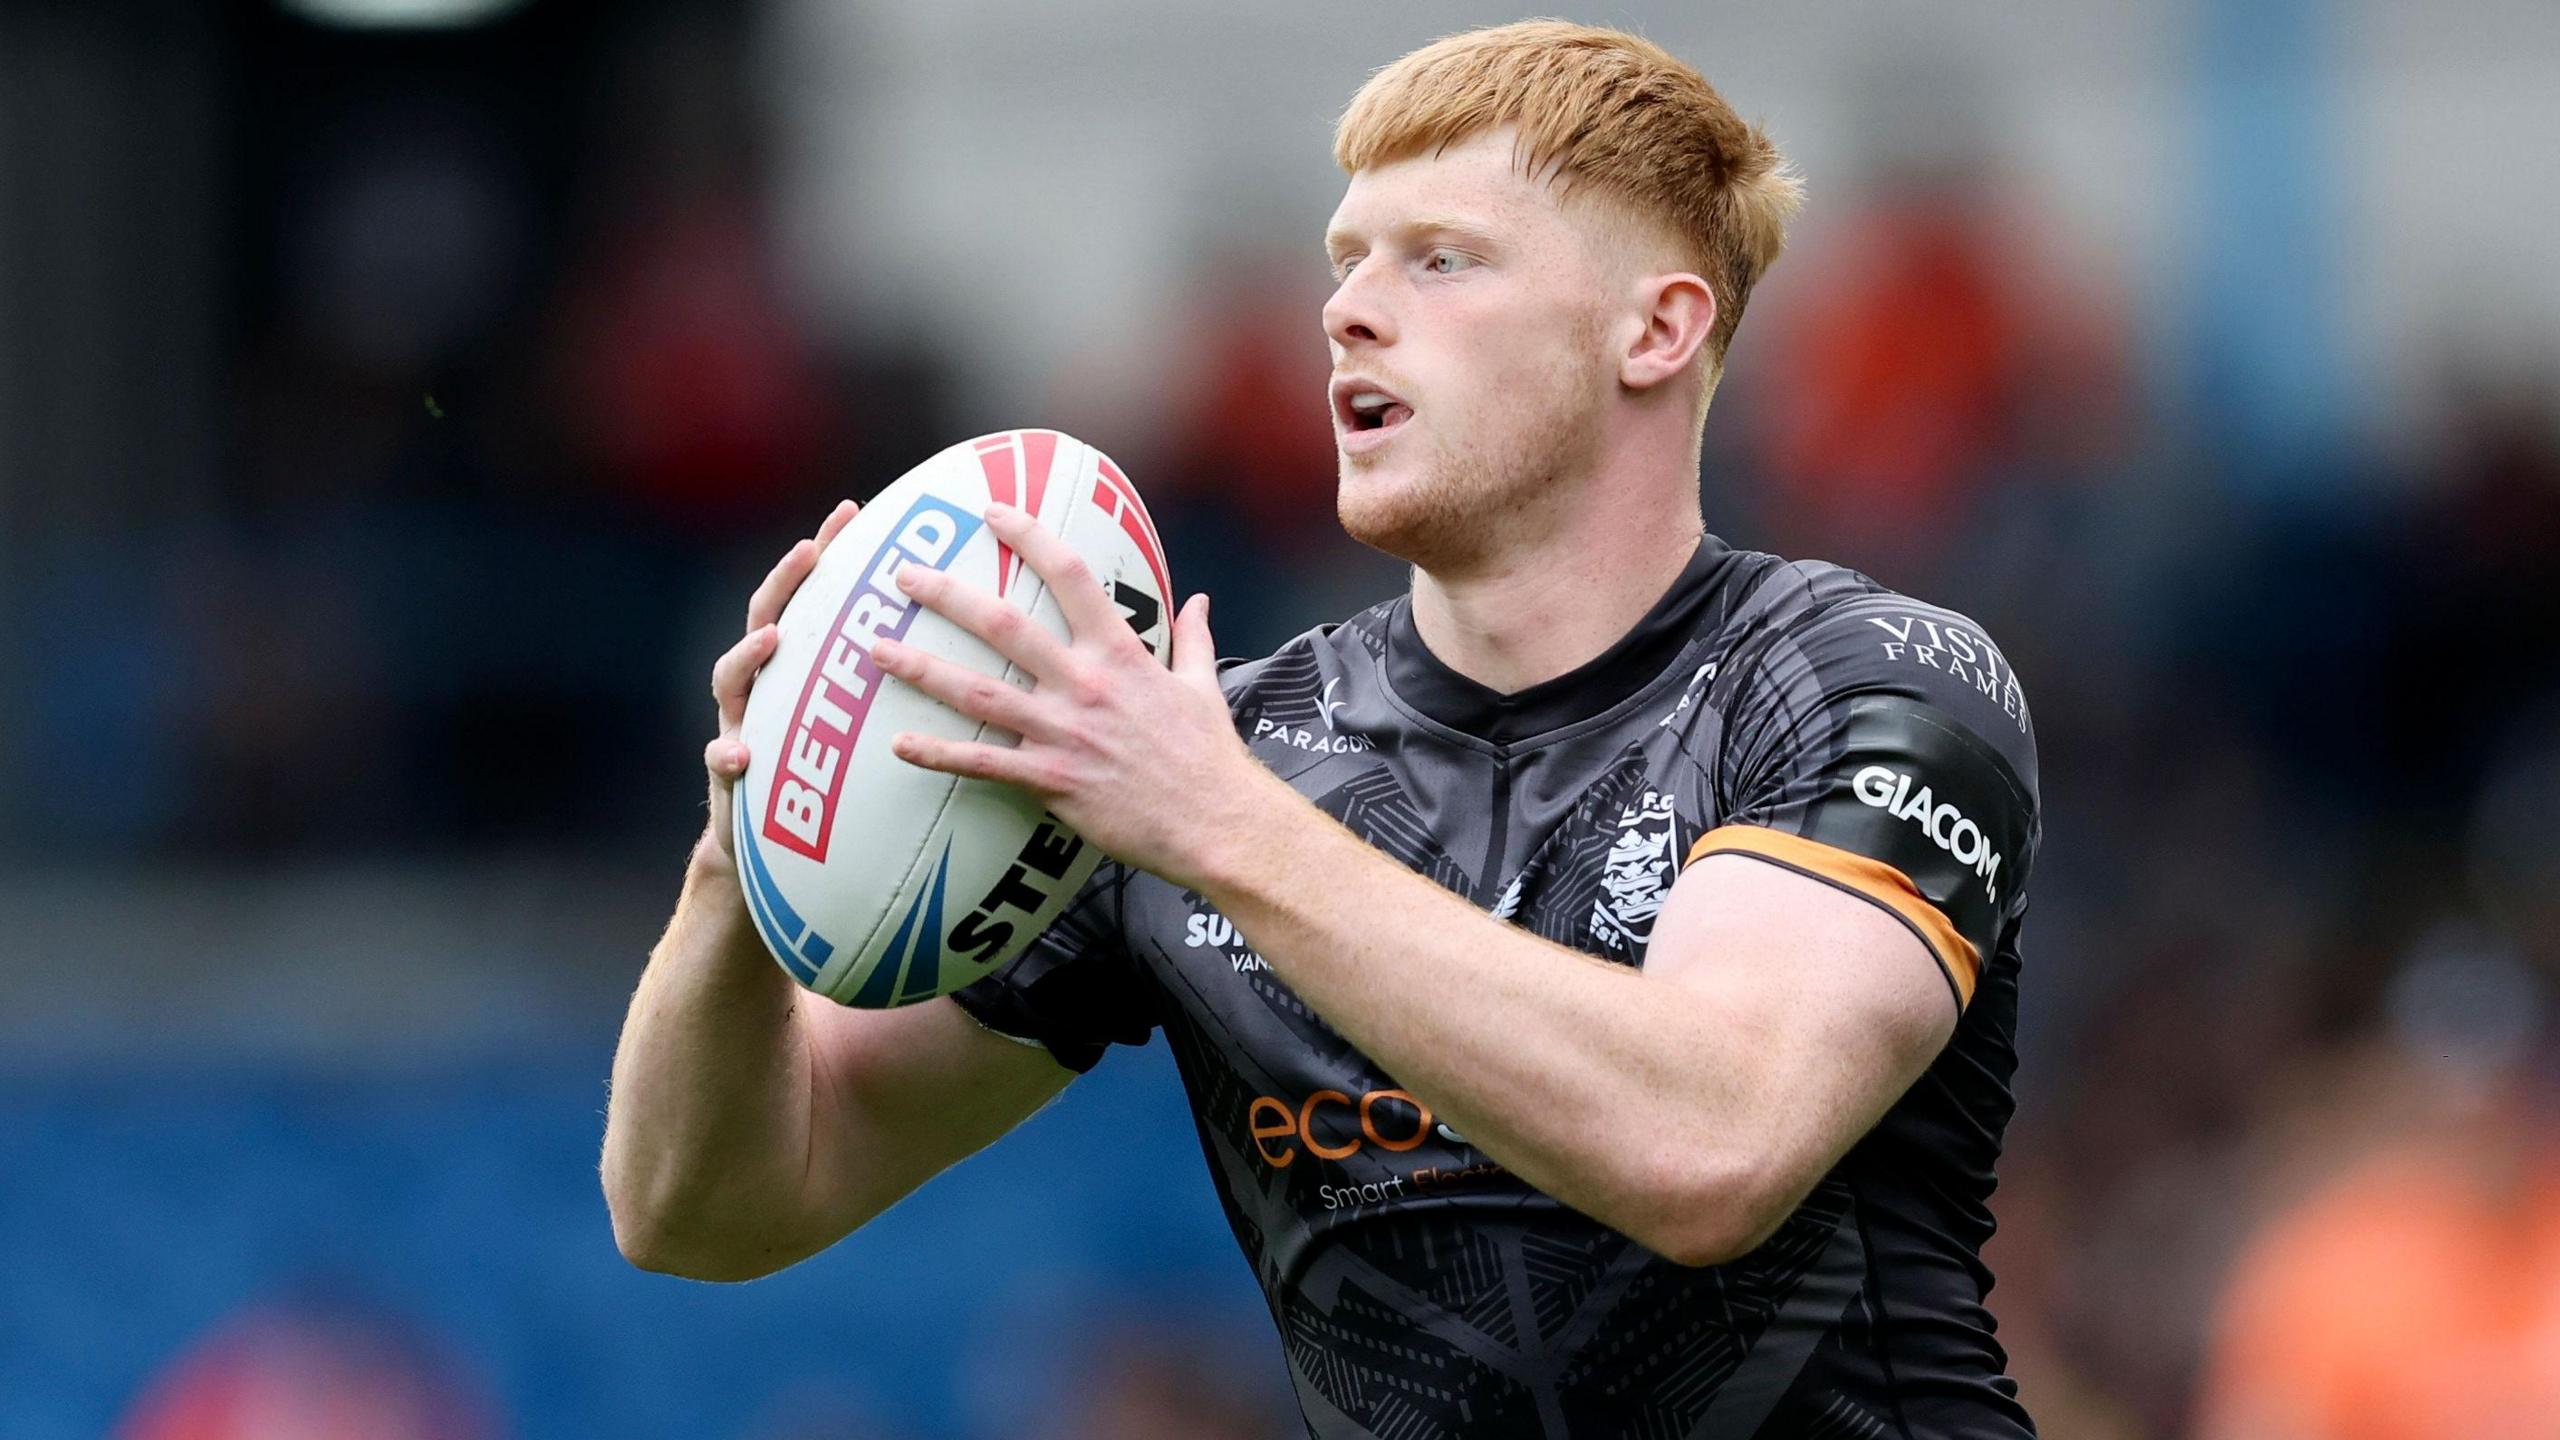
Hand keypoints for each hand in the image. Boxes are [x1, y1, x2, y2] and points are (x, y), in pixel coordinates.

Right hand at [698, 499, 861, 868]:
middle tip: (809, 550)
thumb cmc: (830, 777)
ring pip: (731, 681)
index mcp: (800, 667)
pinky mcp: (729, 778)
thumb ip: (892, 683)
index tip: (852, 511)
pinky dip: (726, 754)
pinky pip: (721, 762)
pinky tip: (739, 753)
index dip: (826, 552)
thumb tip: (962, 640)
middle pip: (765, 619)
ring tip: (770, 640)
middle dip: (785, 581)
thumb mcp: (860, 727)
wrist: (774, 848)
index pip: (812, 597)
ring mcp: (739, 724)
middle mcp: (763, 687)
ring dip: (747, 655)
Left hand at [869, 502, 1282, 890]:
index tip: (992, 511)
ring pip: (978, 690)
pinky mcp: (1053, 780)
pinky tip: (898, 745)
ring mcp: (1065, 732)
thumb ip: (1194, 638)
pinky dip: (938, 754)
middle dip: (947, 593)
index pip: (1069, 574)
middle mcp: (1085, 684)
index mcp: (1121, 653)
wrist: (1218, 823)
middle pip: (1003, 623)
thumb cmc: (1211, 758)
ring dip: (921, 668)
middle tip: (903, 574)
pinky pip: (983, 764)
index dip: (1028, 535)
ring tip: (875, 648)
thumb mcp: (1204, 686)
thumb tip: (1198, 600)